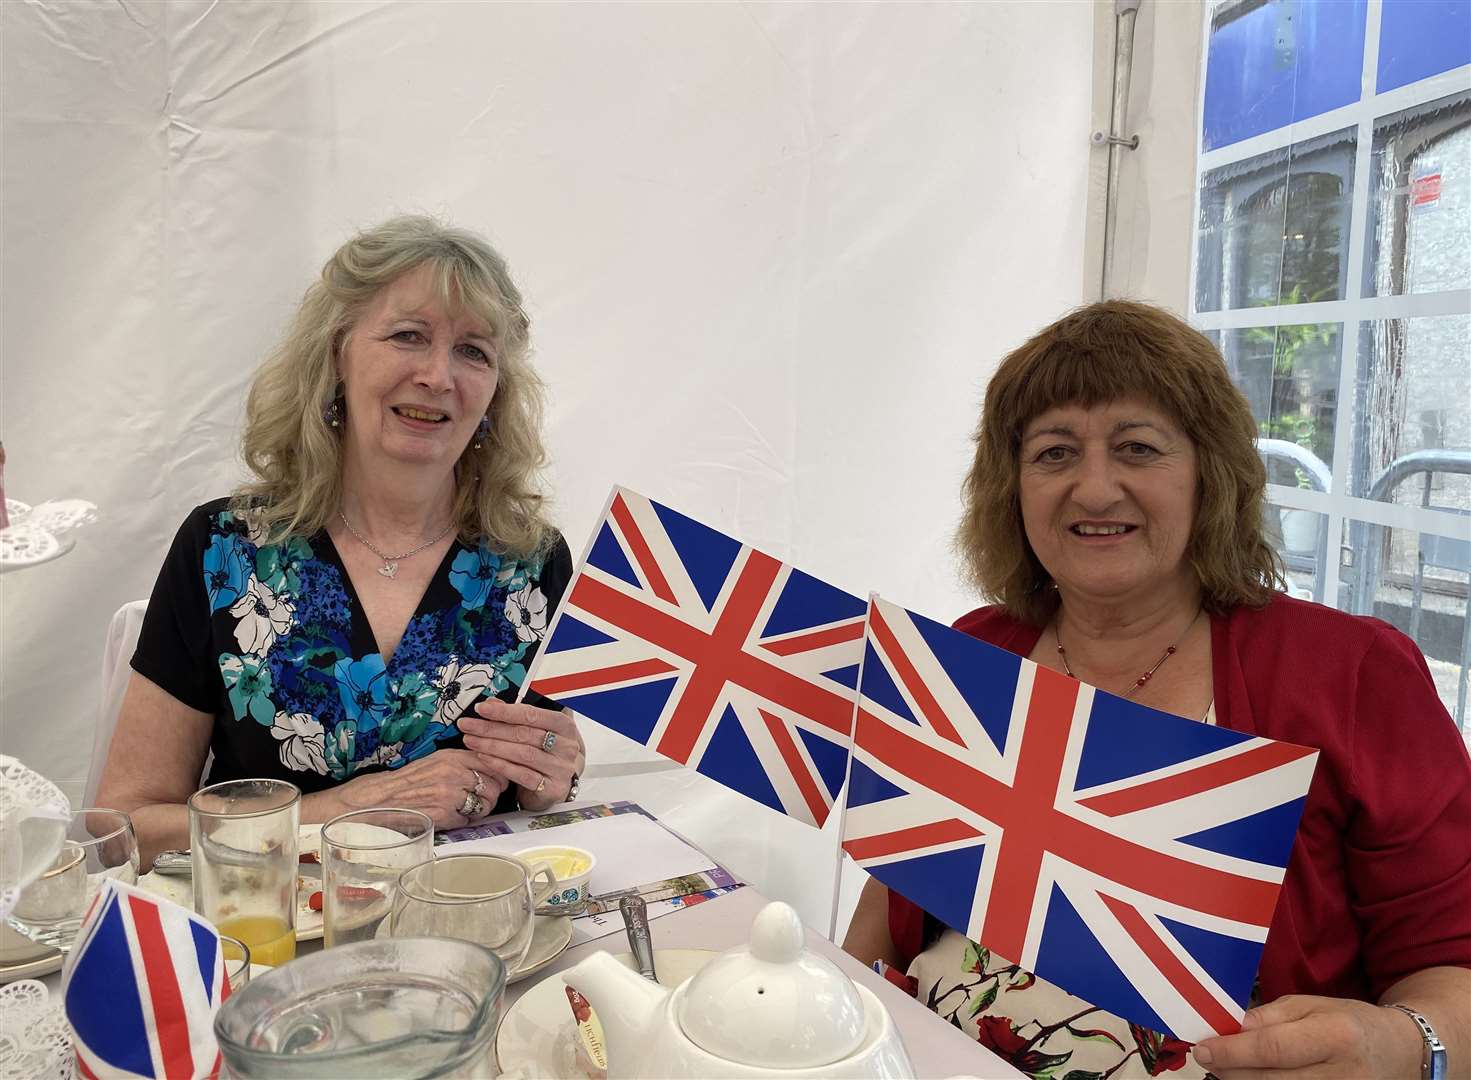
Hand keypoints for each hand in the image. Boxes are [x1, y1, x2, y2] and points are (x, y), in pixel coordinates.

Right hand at [330, 748, 507, 828]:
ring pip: (484, 805)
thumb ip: (463, 761)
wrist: (380, 798)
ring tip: (467, 808)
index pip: (492, 762)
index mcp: (452, 756)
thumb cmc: (410, 780)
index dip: (501, 774)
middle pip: (493, 786)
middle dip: (492, 796)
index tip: (501, 780)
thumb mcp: (437, 760)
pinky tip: (451, 817)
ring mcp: (448, 795)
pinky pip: (467, 821)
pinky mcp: (442, 815)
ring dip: (480, 810)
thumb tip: (493, 765)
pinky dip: (463, 822)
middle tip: (483, 799)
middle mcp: (452, 773)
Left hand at [459, 699, 584, 810]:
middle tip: (468, 725)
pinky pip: (522, 775)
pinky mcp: (552, 787)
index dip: (504, 711)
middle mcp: (566, 746)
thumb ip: (514, 716)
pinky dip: (500, 765)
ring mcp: (561, 767)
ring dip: (492, 746)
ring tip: (471, 741)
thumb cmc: (544, 755)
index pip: (531, 714)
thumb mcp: (533, 732)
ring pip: (522, 753)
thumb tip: (492, 702)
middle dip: (491, 728)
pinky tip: (484, 758)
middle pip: (524, 733)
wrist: (556, 785)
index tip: (481, 709)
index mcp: (564, 726)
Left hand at [1192, 994, 1423, 1077]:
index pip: (1274, 1049)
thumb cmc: (1348, 1022)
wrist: (1399, 1053)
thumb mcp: (1309, 1005)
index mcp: (1336, 1036)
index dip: (1233, 1052)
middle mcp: (1343, 1075)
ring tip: (1226, 1069)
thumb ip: (1267, 1017)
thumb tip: (1228, 1029)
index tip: (1203, 1048)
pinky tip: (1252, 1079)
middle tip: (1207, 1059)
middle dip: (1231, 1071)